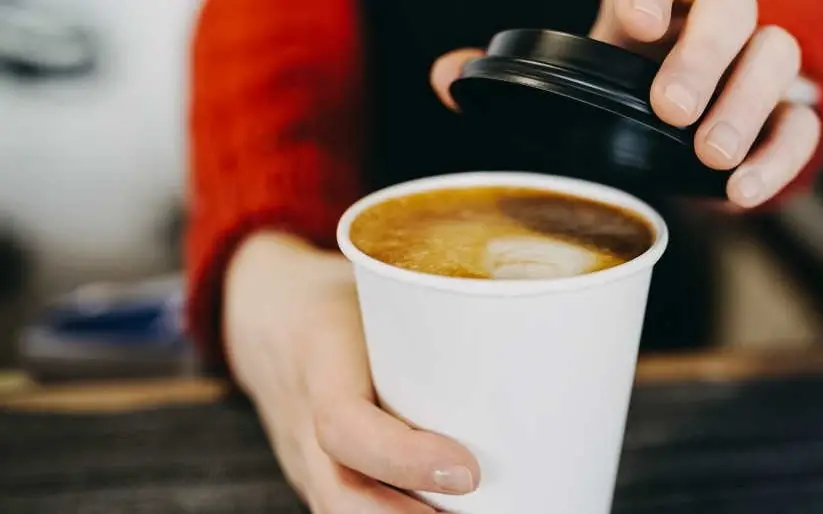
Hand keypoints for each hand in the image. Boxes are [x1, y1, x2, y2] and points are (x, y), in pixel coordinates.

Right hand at [223, 232, 479, 512]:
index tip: (468, 472)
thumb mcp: (381, 283)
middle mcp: (301, 420)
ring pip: (339, 512)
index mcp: (319, 356)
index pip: (343, 425)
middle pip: (340, 497)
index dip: (403, 458)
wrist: (264, 311)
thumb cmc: (342, 292)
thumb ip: (444, 311)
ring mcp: (304, 459)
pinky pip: (346, 511)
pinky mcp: (320, 477)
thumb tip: (546, 326)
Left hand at [429, 0, 820, 208]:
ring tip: (711, 155)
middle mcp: (711, 20)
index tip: (633, 22)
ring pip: (778, 56)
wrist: (676, 120)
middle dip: (705, 53)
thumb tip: (446, 78)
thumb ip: (510, 72)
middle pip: (733, 6)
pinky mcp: (783, 114)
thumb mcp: (569, 72)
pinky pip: (803, 125)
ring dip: (748, 104)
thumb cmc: (620, 84)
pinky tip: (741, 192)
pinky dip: (781, 157)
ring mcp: (754, 64)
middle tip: (671, 108)